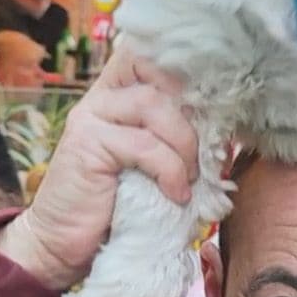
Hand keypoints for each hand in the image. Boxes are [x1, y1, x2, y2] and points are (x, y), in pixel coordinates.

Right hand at [0, 51, 198, 292]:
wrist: (66, 242)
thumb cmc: (122, 202)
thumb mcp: (158, 160)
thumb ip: (179, 132)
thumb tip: (230, 121)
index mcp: (121, 93)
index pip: (154, 54)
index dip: (189, 69)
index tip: (216, 103)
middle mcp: (103, 96)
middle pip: (159, 71)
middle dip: (194, 110)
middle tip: (208, 149)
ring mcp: (91, 116)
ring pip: (155, 105)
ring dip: (185, 144)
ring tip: (190, 177)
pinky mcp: (86, 143)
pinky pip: (145, 145)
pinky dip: (170, 171)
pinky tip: (176, 194)